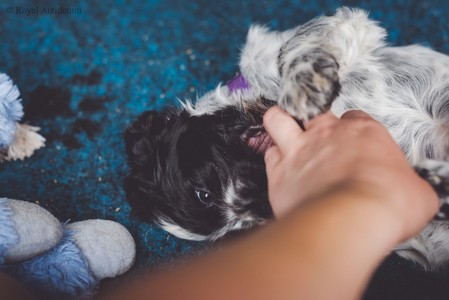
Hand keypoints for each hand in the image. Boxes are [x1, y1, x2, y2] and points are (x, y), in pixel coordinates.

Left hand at [263, 106, 437, 240]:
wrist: (352, 217)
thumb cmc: (388, 203)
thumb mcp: (417, 193)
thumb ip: (408, 185)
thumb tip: (410, 195)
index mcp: (363, 132)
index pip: (354, 119)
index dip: (352, 130)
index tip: (353, 144)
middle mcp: (327, 134)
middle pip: (313, 112)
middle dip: (313, 120)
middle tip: (316, 136)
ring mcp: (299, 149)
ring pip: (278, 119)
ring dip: (279, 123)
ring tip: (283, 134)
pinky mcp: (279, 172)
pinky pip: (268, 155)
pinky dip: (271, 159)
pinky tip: (277, 168)